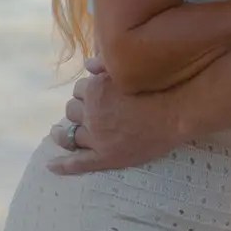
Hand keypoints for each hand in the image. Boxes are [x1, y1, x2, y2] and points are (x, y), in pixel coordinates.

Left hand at [48, 61, 181, 175]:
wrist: (179, 114)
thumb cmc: (159, 86)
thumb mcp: (131, 69)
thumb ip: (105, 64)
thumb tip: (86, 64)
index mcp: (95, 91)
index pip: (79, 88)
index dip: (87, 90)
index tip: (96, 92)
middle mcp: (91, 114)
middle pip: (72, 110)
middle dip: (78, 109)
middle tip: (88, 112)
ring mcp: (97, 138)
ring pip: (71, 135)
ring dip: (64, 132)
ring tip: (59, 133)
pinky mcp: (106, 158)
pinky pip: (78, 163)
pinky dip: (63, 165)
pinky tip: (51, 165)